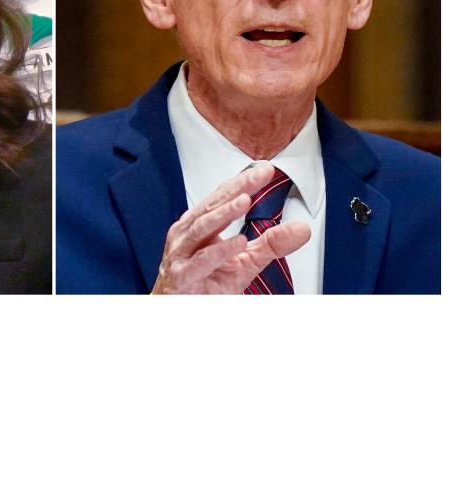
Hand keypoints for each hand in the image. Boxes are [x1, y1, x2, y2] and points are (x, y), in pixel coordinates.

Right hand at [151, 162, 311, 293]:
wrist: (180, 311)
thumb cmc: (206, 284)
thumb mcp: (246, 261)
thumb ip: (271, 243)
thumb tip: (302, 228)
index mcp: (197, 226)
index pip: (220, 197)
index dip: (242, 182)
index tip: (266, 171)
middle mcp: (186, 235)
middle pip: (211, 206)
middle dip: (236, 189)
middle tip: (258, 175)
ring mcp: (181, 254)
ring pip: (202, 228)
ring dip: (224, 214)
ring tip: (244, 200)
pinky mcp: (183, 276)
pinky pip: (202, 260)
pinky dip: (220, 250)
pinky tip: (238, 241)